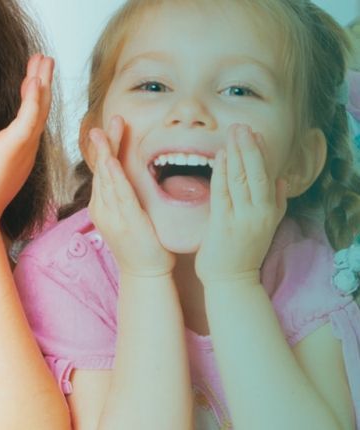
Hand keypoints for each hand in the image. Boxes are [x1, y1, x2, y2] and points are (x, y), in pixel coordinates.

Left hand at [0, 54, 53, 221]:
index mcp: (18, 158)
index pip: (30, 122)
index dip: (33, 100)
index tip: (31, 81)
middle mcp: (26, 152)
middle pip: (40, 111)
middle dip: (43, 84)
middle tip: (45, 62)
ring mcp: (24, 148)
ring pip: (40, 108)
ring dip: (42, 81)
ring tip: (44, 59)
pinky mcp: (17, 144)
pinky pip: (31, 114)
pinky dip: (35, 95)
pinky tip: (36, 77)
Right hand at [88, 116, 174, 277]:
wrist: (145, 273)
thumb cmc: (142, 245)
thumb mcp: (131, 216)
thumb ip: (128, 195)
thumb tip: (130, 176)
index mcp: (104, 204)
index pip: (104, 170)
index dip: (106, 147)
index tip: (110, 126)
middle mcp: (103, 208)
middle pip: (102, 170)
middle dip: (103, 143)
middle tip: (106, 121)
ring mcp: (111, 215)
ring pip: (106, 178)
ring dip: (106, 153)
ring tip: (104, 132)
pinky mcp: (124, 222)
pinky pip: (118, 195)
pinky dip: (114, 176)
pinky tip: (111, 161)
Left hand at [195, 124, 286, 285]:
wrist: (231, 280)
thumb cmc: (243, 252)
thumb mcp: (266, 226)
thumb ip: (274, 203)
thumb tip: (280, 179)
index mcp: (270, 212)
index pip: (267, 176)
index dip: (263, 154)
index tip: (257, 134)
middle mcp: (259, 213)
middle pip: (256, 173)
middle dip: (250, 147)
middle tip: (243, 126)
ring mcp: (241, 218)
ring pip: (242, 179)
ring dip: (238, 153)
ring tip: (234, 133)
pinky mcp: (223, 224)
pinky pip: (223, 193)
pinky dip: (223, 172)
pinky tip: (222, 156)